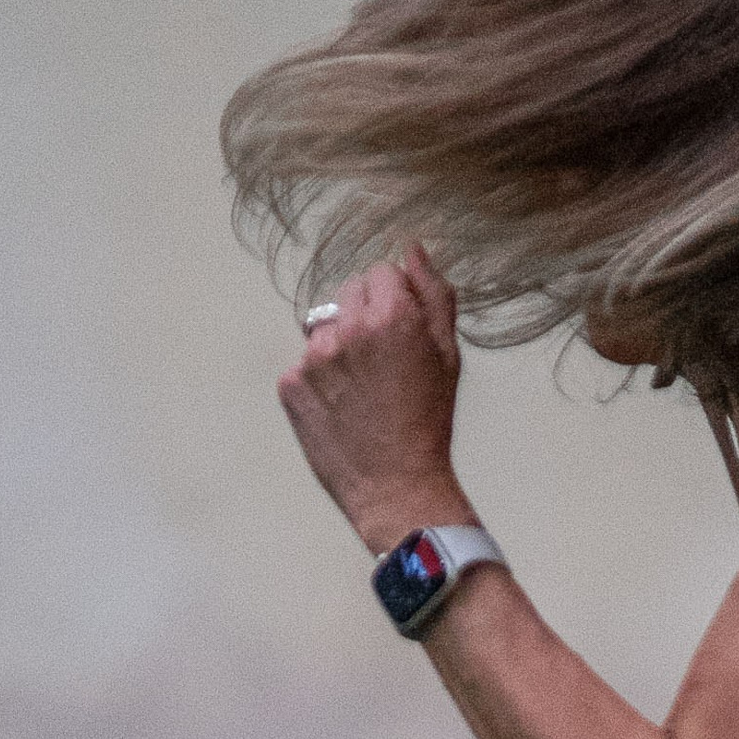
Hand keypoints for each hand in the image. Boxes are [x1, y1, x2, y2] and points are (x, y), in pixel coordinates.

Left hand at [275, 245, 469, 550]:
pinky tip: (341, 408)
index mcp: (392, 316)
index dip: (395, 302)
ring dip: (340, 348)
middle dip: (364, 317)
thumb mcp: (448, 356)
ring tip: (361, 391)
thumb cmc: (427, 424)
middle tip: (382, 366)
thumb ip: (433, 295)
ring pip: (324, 328)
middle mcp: (349, 329)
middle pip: (348, 292)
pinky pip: (303, 364)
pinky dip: (318, 381)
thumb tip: (414, 249)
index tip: (401, 337)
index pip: (381, 273)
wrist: (396, 489)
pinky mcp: (290, 384)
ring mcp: (314, 357)